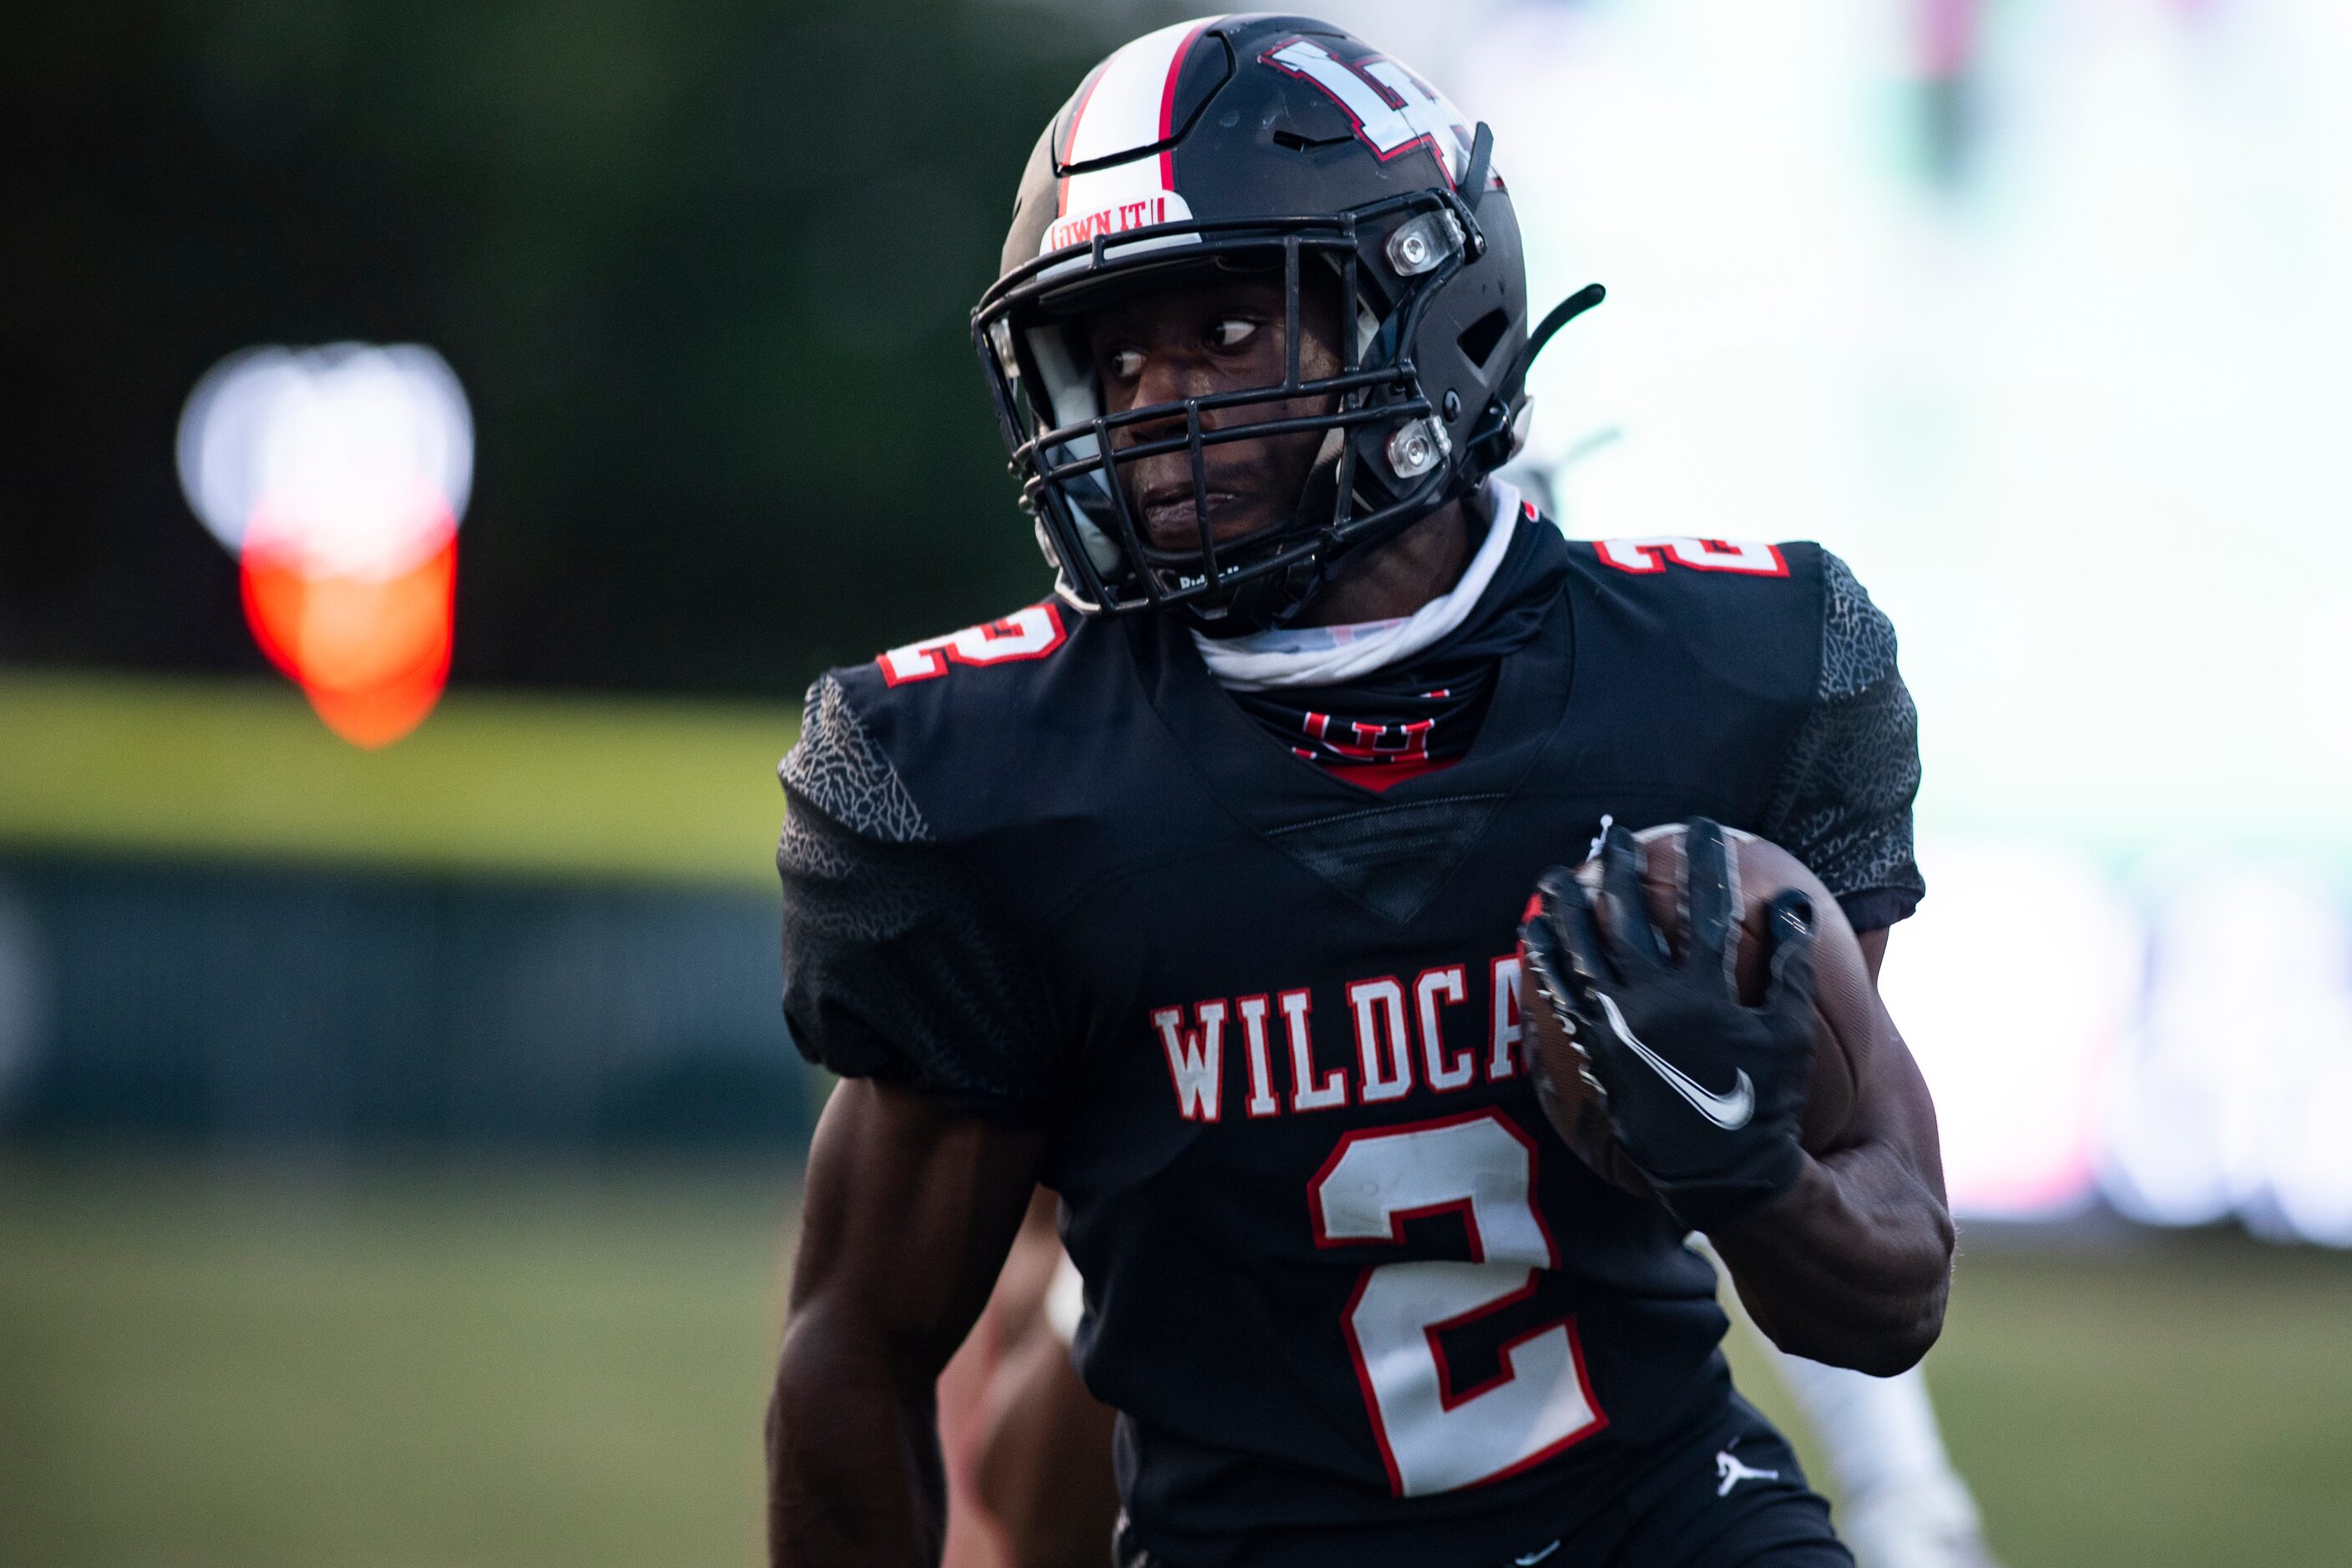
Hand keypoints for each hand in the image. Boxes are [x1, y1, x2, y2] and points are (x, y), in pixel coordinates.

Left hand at [1520, 819, 1816, 1229]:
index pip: (1708, 907)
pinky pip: (1558, 995)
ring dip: (1567, 905)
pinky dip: (1543, 960)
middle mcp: (1655, 1000)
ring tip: (1555, 875)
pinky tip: (1530, 933)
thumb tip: (1795, 903)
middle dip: (1624, 867)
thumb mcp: (1788, 1035)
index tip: (1705, 827)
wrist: (1717, 1174)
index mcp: (1706, 991)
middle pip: (1631, 914)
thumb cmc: (1761, 1105)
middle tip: (1618, 835)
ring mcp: (1617, 1024)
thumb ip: (1790, 966)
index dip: (1707, 861)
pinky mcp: (1592, 1049)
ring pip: (1582, 948)